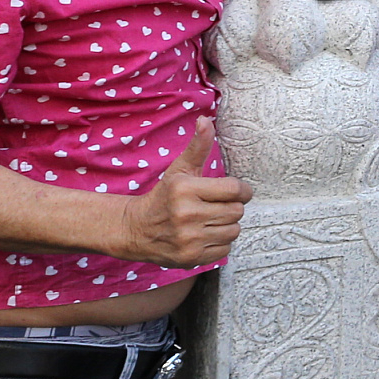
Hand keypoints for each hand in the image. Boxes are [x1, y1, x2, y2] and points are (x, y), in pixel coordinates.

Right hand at [119, 118, 251, 267]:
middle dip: (231, 207)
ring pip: (234, 230)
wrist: (137, 230)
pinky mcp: (191, 258)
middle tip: (216, 205)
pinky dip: (220, 242)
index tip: (235, 191)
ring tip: (210, 219)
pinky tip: (205, 234)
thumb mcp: (179, 169)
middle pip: (237, 211)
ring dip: (227, 225)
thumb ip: (197, 146)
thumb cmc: (164, 196)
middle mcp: (187, 215)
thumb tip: (205, 120)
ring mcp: (189, 239)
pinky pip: (225, 249)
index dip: (241, 190)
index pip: (236, 190)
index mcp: (186, 189)